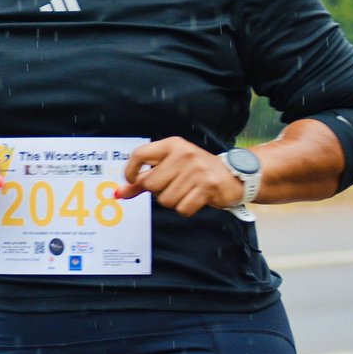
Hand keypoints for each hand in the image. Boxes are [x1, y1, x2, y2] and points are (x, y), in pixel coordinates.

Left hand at [118, 137, 246, 216]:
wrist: (233, 175)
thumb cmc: (194, 171)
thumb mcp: (169, 167)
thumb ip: (142, 179)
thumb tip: (118, 193)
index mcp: (172, 145)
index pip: (139, 155)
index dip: (130, 171)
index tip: (132, 180)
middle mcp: (184, 154)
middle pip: (150, 184)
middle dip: (158, 191)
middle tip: (173, 186)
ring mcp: (197, 170)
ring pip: (165, 199)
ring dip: (173, 201)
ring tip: (186, 191)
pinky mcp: (208, 186)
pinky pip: (182, 208)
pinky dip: (186, 208)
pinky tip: (195, 199)